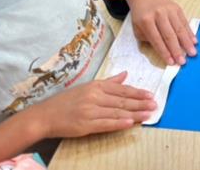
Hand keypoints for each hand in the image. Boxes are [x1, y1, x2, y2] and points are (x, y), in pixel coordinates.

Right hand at [29, 72, 155, 138]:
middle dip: (140, 103)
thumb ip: (108, 82)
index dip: (137, 92)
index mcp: (96, 86)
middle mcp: (94, 97)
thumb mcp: (87, 87)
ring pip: (117, 112)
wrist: (44, 116)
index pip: (122, 89)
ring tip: (148, 114)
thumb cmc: (66, 101)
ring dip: (134, 114)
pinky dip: (119, 123)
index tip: (150, 95)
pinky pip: (105, 124)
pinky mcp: (85, 125)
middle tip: (155, 105)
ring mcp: (90, 111)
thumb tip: (125, 74)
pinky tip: (130, 123)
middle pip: (122, 101)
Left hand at [128, 0, 197, 65]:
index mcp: (146, 21)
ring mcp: (169, 10)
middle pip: (170, 35)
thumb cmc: (140, 14)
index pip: (157, 40)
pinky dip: (190, 32)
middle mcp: (159, 15)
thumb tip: (163, 50)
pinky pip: (184, 22)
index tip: (171, 62)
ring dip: (187, 43)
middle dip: (177, 50)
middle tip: (183, 61)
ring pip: (179, 29)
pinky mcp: (177, 8)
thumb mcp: (137, 27)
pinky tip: (194, 41)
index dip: (165, 52)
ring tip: (192, 53)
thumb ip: (148, 39)